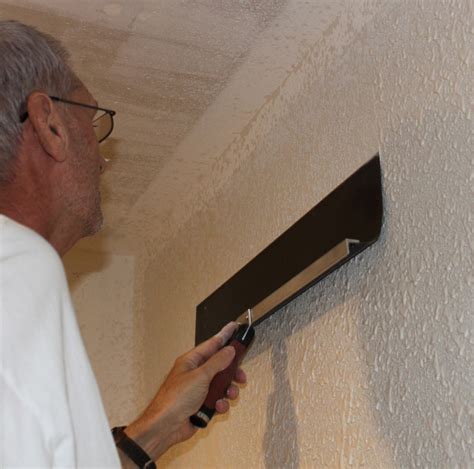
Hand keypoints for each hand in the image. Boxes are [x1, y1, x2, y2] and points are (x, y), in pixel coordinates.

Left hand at [124, 322, 246, 460]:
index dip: (224, 335)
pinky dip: (221, 404)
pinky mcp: (202, 404)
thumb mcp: (200, 376)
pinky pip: (218, 400)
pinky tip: (218, 406)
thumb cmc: (174, 399)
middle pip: (220, 366)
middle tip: (240, 375)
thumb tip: (229, 350)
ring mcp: (199, 389)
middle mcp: (195, 374)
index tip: (234, 327)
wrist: (166, 427)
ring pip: (221, 385)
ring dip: (228, 390)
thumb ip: (217, 362)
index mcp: (191, 361)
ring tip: (229, 394)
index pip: (212, 344)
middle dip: (231, 371)